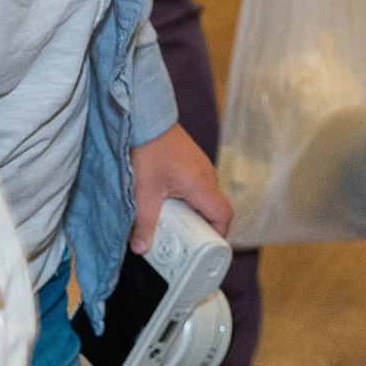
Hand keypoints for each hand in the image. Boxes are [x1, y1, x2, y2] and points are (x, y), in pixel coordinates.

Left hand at [131, 123, 231, 251]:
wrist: (145, 117)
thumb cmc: (148, 150)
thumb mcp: (144, 192)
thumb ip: (143, 223)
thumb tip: (141, 248)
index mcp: (202, 185)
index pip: (223, 215)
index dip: (219, 234)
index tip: (206, 246)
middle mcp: (206, 175)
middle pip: (214, 208)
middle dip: (201, 226)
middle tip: (184, 237)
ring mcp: (200, 165)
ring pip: (204, 196)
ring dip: (193, 210)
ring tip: (172, 219)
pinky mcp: (191, 159)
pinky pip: (196, 184)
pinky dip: (187, 197)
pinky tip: (167, 198)